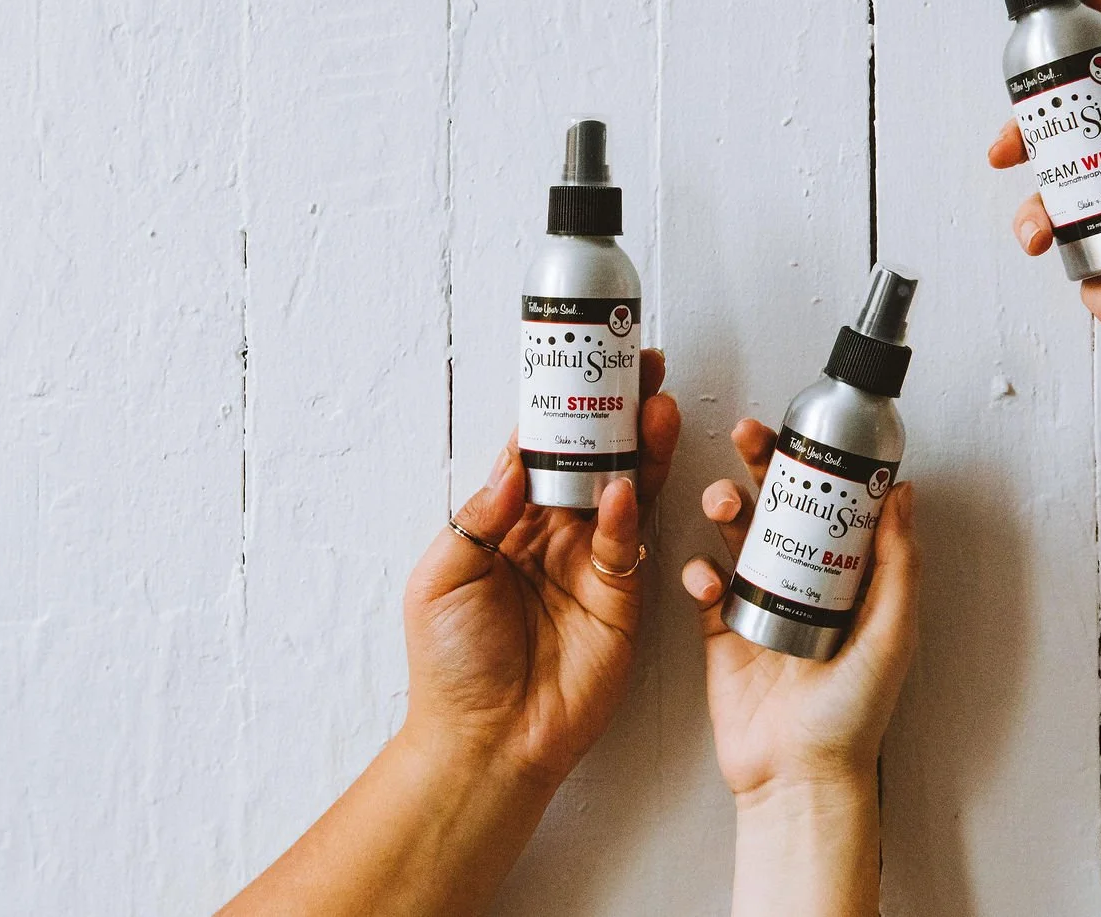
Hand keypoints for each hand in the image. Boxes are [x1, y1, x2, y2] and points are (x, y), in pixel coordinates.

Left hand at [402, 350, 680, 787]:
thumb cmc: (451, 664)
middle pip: (592, 457)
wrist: (486, 738)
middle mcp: (553, 533)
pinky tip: (625, 487)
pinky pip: (627, 543)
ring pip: (623, 488)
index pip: (539, 448)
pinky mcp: (620, 597)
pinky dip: (627, 513)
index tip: (583, 361)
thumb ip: (482, 513)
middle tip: (642, 367)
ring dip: (640, 447)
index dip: (562, 405)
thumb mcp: (442, 575)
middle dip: (618, 411)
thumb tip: (513, 458)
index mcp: (506, 520)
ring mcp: (589, 563)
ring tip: (657, 405)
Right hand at [680, 418, 919, 799]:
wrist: (797, 776)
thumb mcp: (891, 633)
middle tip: (747, 437)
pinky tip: (706, 578)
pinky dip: (699, 572)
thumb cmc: (852, 717)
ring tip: (723, 503)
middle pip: (780, 506)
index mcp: (848, 580)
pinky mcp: (721, 630)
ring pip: (736, 535)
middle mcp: (803, 584)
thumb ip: (897, 564)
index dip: (815, 466)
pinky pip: (704, 584)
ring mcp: (759, 604)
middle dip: (761, 466)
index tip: (802, 433)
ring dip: (725, 508)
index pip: (831, 505)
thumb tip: (902, 494)